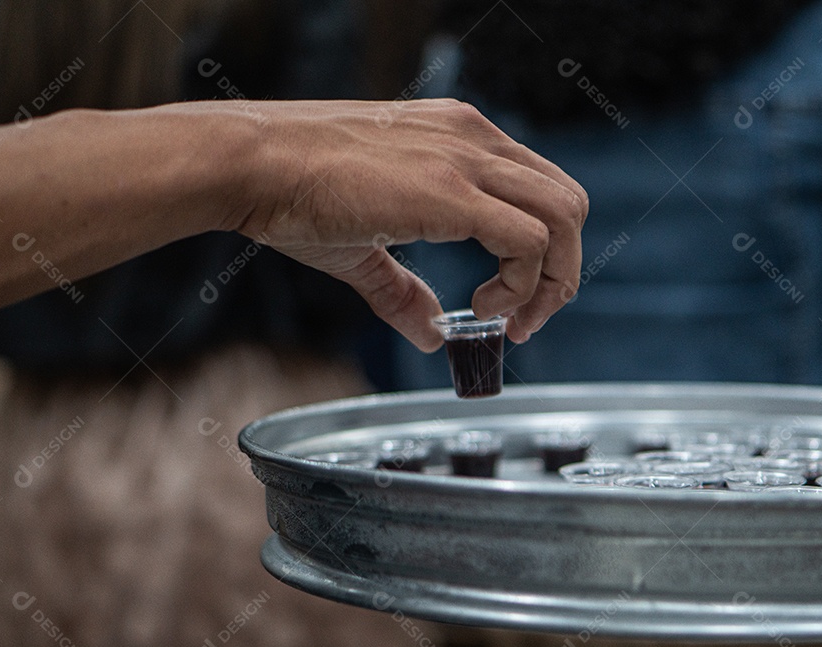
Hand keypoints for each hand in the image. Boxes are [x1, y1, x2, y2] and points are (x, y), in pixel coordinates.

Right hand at [235, 99, 587, 350]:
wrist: (252, 164)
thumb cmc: (294, 192)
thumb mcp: (363, 245)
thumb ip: (403, 290)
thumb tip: (432, 333)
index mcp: (460, 137)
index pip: (540, 190)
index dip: (543, 252)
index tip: (514, 301)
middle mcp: (474, 139)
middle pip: (569, 203)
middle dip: (560, 272)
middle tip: (525, 320)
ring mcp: (467, 159)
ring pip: (564, 217)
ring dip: (551, 282)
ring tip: (509, 320)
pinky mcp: (451, 191)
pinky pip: (528, 240)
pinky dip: (521, 284)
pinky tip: (482, 307)